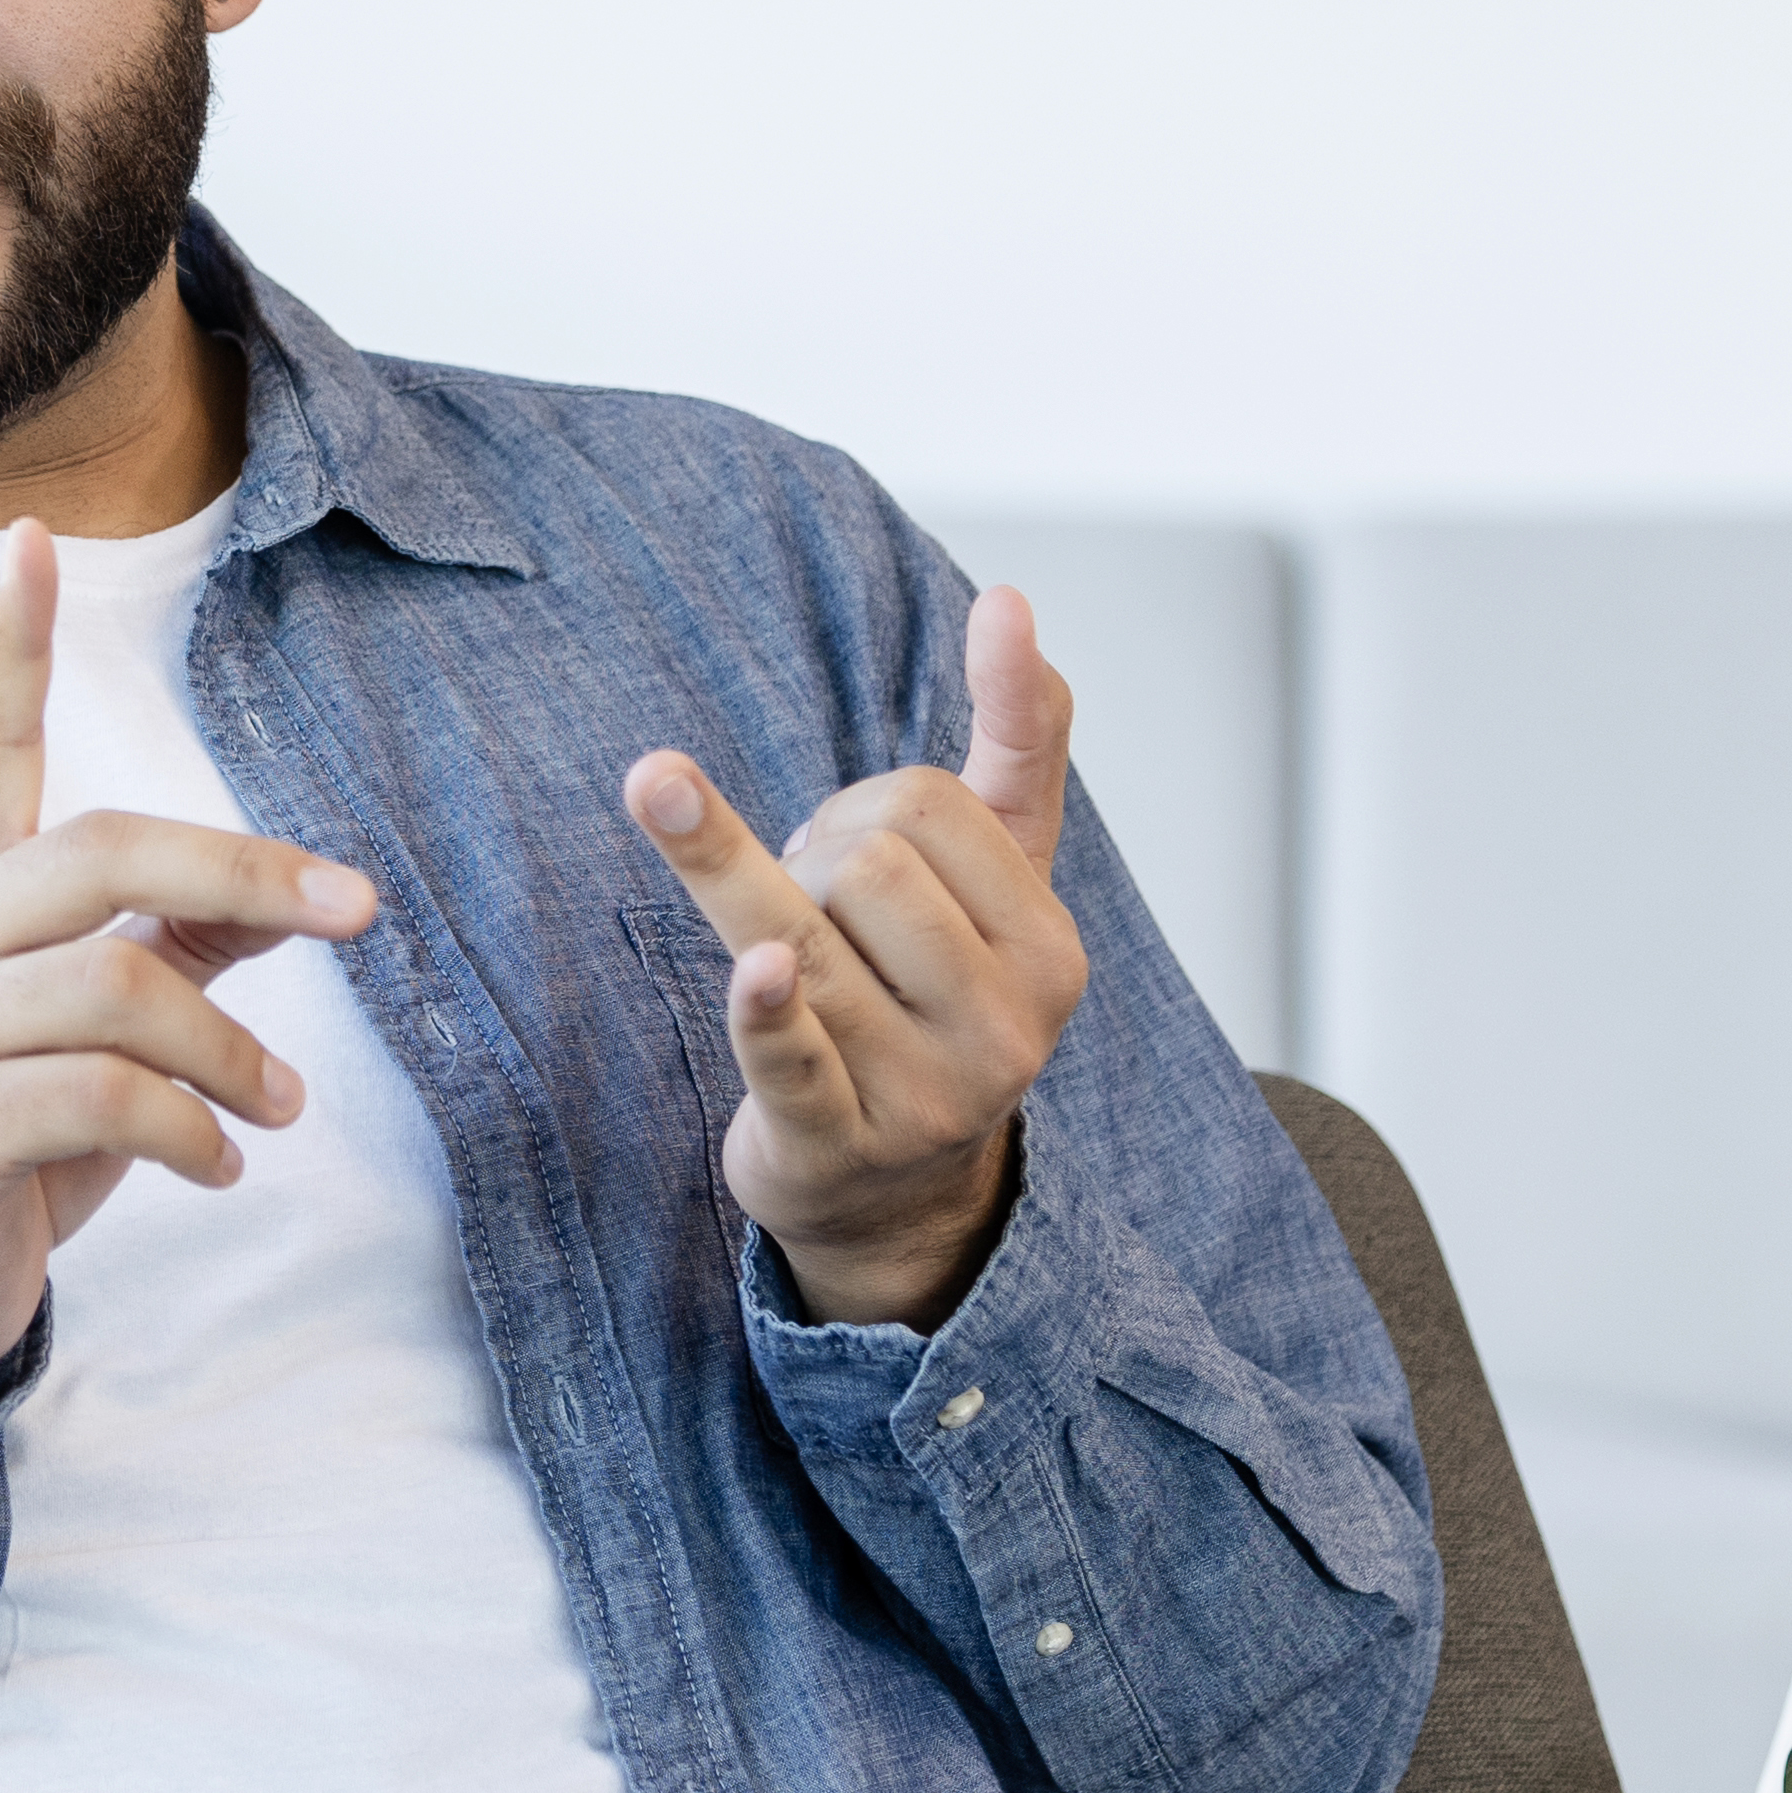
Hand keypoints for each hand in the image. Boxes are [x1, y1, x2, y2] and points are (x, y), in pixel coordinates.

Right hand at [0, 522, 377, 1389]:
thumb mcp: (102, 1029)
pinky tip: (224, 1169)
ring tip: (283, 1109)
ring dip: (233, 1051)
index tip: (36, 537)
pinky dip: (192, 1133)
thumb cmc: (15, 1133)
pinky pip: (101, 1097)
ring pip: (118, 984)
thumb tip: (305, 891)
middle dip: (246, 867)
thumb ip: (183, 946)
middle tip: (357, 910)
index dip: (12, 647)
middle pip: (103, 848)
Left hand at [627, 582, 1086, 1328]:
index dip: (863, 809)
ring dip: (743, 903)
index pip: (924, 802)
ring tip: (739, 910)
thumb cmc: (932, 994)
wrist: (888, 1193)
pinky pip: (789, 1053)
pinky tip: (755, 971)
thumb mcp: (998, 878)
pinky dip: (765, 1008)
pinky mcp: (830, 1140)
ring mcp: (923, 1092)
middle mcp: (1006, 1028)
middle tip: (820, 927)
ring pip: (798, 929)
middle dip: (807, 862)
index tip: (868, 862)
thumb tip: (1013, 599)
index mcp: (1052, 952)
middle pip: (859, 859)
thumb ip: (1021, 738)